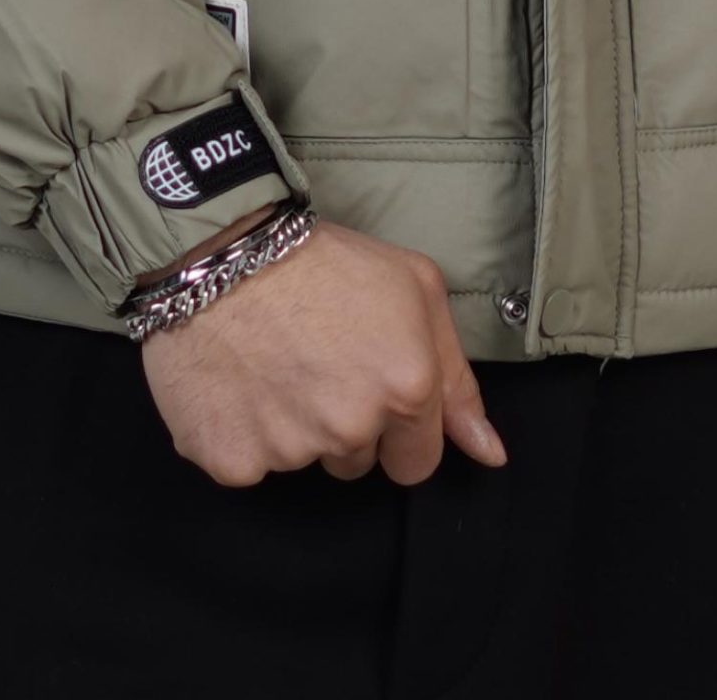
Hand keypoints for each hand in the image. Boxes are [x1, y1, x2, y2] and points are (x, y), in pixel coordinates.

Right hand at [139, 215, 508, 486]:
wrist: (225, 250)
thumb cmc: (325, 259)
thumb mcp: (414, 288)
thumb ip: (457, 379)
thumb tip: (491, 455)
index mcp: (407, 388)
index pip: (418, 461)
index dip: (398, 428)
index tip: (369, 387)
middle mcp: (353, 428)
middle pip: (359, 465)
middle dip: (346, 427)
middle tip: (318, 363)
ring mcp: (290, 449)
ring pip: (306, 462)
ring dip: (295, 427)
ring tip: (276, 362)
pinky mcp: (233, 461)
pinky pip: (250, 466)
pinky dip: (244, 433)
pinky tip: (239, 381)